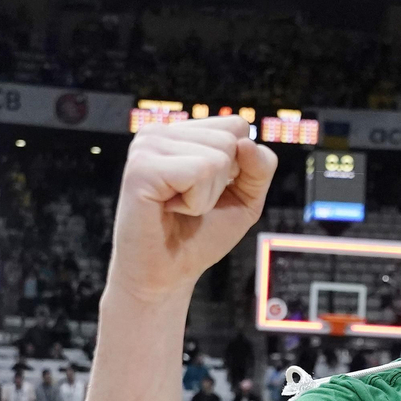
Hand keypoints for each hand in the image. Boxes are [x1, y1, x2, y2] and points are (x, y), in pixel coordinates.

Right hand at [107, 115, 278, 303]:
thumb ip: (259, 167)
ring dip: (207, 195)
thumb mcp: (245, 198)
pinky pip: (200, 171)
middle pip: (230, 141)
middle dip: (223, 184)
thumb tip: (246, 142)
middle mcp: (160, 133)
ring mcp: (147, 146)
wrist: (168, 274)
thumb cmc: (200, 236)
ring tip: (178, 207)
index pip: (236, 126)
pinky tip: (169, 209)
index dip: (239, 167)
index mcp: (179, 134)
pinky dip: (195, 201)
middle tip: (190, 204)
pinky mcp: (142, 167)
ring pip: (218, 157)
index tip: (209, 191)